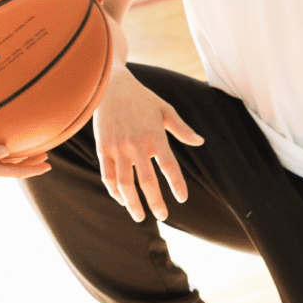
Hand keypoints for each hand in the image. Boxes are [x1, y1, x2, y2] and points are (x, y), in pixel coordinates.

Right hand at [0, 142, 50, 178]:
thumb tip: (7, 150)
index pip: (17, 172)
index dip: (33, 170)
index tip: (48, 167)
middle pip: (16, 167)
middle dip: (32, 162)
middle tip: (46, 155)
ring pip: (9, 161)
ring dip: (23, 157)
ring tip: (34, 149)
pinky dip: (10, 151)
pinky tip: (10, 143)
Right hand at [94, 70, 204, 221]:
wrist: (110, 85)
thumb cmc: (141, 98)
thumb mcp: (165, 110)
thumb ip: (182, 129)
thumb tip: (200, 142)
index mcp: (155, 136)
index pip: (169, 166)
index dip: (177, 184)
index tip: (182, 199)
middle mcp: (136, 145)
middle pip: (147, 181)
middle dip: (155, 202)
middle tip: (162, 216)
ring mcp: (117, 148)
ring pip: (125, 183)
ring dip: (132, 203)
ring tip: (140, 217)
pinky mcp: (103, 149)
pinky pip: (108, 176)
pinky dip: (115, 191)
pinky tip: (123, 200)